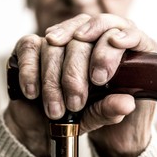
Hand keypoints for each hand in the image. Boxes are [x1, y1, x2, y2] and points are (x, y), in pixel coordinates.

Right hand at [45, 13, 156, 156]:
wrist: (43, 123)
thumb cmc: (76, 116)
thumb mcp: (95, 116)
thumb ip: (109, 109)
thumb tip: (127, 103)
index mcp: (113, 51)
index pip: (119, 32)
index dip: (108, 51)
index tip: (99, 77)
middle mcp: (86, 38)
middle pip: (82, 39)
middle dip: (75, 74)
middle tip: (75, 103)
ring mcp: (57, 39)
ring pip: (55, 44)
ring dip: (53, 80)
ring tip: (55, 110)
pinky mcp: (31, 45)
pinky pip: (30, 46)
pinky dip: (31, 71)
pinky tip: (33, 92)